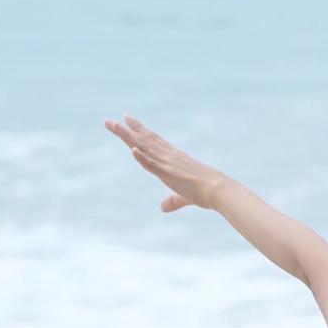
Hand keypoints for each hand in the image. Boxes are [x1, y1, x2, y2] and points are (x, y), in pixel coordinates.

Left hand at [104, 114, 231, 213]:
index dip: (138, 129)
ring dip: (128, 137)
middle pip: (143, 139)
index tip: (126, 118)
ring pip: (144, 147)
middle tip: (108, 121)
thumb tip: (163, 208)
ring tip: (114, 126)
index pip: (152, 140)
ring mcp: (167, 163)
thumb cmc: (206, 191)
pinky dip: (142, 157)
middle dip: (125, 130)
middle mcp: (168, 156)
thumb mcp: (185, 197)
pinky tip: (132, 150)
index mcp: (172, 157)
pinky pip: (153, 164)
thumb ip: (173, 201)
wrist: (218, 190)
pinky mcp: (169, 174)